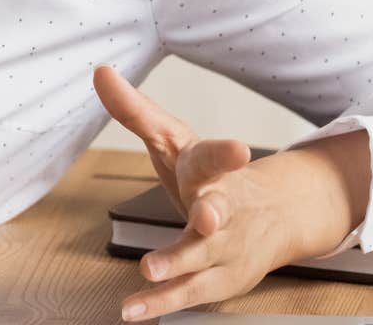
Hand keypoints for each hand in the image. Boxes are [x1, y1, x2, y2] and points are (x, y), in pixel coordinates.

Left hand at [93, 66, 368, 321]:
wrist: (273, 214)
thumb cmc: (209, 174)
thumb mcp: (173, 139)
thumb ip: (134, 110)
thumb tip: (100, 72)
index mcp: (210, 169)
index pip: (217, 157)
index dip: (225, 153)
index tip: (238, 148)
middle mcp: (223, 207)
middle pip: (220, 210)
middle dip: (214, 212)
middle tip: (206, 216)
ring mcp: (224, 245)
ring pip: (203, 256)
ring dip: (179, 263)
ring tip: (150, 269)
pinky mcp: (219, 277)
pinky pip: (188, 291)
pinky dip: (160, 302)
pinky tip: (132, 309)